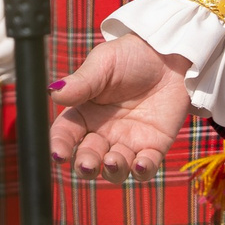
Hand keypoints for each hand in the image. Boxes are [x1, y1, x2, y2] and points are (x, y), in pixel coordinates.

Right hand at [47, 34, 191, 177]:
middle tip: (88, 163)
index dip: (59, 146)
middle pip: (87, 158)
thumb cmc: (131, 55)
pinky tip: (140, 165)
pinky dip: (141, 171)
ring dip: (112, 170)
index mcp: (84, 112)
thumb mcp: (103, 63)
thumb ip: (81, 82)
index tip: (58, 155)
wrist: (170, 53)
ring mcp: (128, 141)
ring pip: (115, 168)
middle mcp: (102, 132)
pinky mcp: (153, 146)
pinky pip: (145, 168)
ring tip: (114, 160)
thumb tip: (53, 93)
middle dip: (85, 165)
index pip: (65, 135)